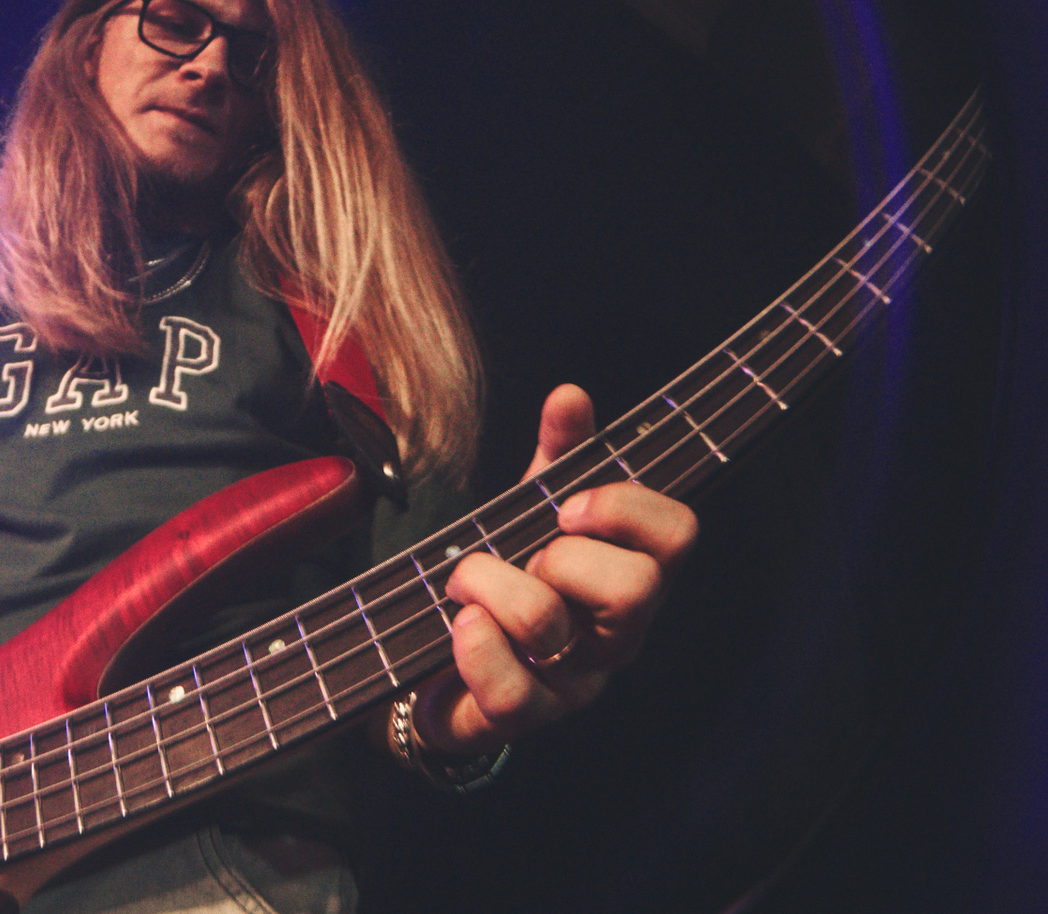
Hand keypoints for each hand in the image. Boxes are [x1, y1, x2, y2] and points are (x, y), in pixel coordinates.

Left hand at [413, 384, 697, 759]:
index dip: (628, 509)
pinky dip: (475, 647)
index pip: (678, 535)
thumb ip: (556, 456)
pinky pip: (511, 691)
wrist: (437, 664)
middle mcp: (615, 635)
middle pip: (637, 588)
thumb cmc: (504, 583)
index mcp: (629, 574)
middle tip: (522, 556)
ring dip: (492, 586)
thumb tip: (572, 396)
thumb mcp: (529, 511)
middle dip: (563, 556)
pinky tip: (459, 627)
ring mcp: (573, 684)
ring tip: (463, 584)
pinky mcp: (523, 719)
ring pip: (553, 628)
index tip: (569, 504)